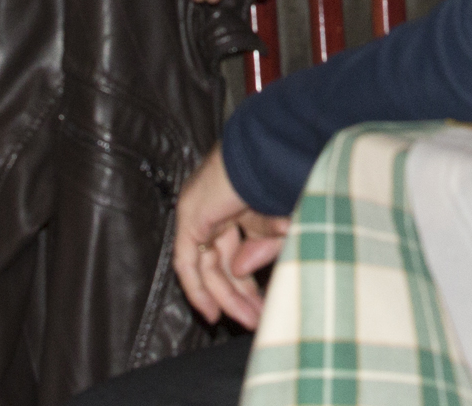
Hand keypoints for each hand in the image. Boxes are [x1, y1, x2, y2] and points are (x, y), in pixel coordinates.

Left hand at [172, 149, 287, 328]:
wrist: (270, 151)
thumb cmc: (284, 176)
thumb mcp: (283, 222)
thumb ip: (266, 247)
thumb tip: (243, 269)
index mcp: (244, 200)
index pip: (242, 248)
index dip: (251, 278)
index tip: (264, 304)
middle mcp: (219, 206)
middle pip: (224, 260)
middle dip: (241, 293)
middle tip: (257, 319)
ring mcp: (202, 209)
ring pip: (208, 265)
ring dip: (226, 297)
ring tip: (246, 320)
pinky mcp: (190, 216)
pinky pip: (186, 260)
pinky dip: (196, 288)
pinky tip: (210, 312)